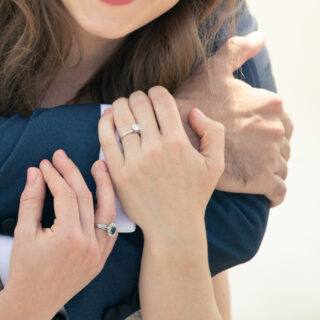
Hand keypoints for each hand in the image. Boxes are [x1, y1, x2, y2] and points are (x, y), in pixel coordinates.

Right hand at [3, 150, 116, 319]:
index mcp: (69, 236)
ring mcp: (97, 254)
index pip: (66, 194)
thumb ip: (31, 199)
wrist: (31, 304)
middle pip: (85, 197)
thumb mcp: (24, 232)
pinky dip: (107, 212)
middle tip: (60, 157)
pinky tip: (103, 197)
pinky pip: (110, 230)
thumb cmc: (24, 269)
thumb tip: (36, 172)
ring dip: (103, 187)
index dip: (54, 175)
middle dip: (72, 173)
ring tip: (98, 166)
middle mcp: (88, 244)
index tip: (44, 164)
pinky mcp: (100, 261)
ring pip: (106, 211)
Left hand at [99, 88, 223, 246]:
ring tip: (124, 108)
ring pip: (120, 115)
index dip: (157, 92)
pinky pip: (105, 137)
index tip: (156, 98)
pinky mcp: (118, 173)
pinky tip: (109, 118)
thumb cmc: (194, 194)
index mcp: (179, 142)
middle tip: (139, 103)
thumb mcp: (215, 164)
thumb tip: (193, 111)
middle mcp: (156, 149)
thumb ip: (213, 132)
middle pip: (138, 103)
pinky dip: (105, 121)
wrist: (173, 228)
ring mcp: (135, 161)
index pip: (160, 99)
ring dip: (121, 105)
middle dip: (138, 97)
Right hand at [174, 31, 291, 204]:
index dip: (261, 125)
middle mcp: (276, 129)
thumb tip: (259, 36)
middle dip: (266, 148)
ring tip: (245, 167)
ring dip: (268, 168)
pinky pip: (278, 191)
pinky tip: (255, 186)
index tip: (242, 130)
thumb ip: (237, 49)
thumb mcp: (214, 69)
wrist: (174, 137)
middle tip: (243, 150)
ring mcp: (272, 156)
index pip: (279, 118)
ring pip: (281, 166)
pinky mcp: (263, 181)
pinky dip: (271, 191)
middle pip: (282, 143)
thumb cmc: (193, 101)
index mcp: (271, 104)